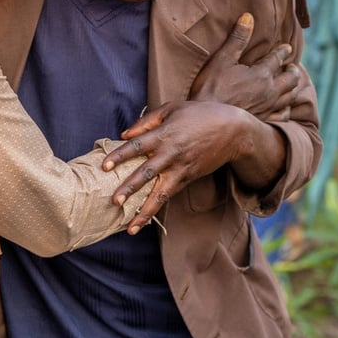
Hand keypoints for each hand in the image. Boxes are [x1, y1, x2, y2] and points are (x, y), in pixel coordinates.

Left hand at [102, 101, 256, 233]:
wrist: (233, 130)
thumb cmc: (199, 114)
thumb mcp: (172, 108)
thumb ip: (146, 121)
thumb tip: (125, 135)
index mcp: (164, 134)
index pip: (137, 146)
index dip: (119, 155)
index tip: (104, 166)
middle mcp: (171, 154)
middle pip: (146, 174)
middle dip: (130, 189)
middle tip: (115, 202)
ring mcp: (181, 169)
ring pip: (160, 194)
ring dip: (144, 212)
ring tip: (130, 228)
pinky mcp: (188, 178)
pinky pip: (169, 194)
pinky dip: (157, 207)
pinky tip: (144, 219)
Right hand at [189, 12, 299, 121]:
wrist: (207, 121)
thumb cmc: (210, 88)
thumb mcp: (222, 59)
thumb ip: (237, 39)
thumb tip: (248, 17)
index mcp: (261, 74)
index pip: (277, 58)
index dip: (283, 51)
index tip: (287, 47)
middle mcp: (270, 91)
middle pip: (291, 78)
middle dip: (293, 70)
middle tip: (292, 66)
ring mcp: (269, 108)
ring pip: (291, 96)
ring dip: (293, 87)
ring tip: (292, 82)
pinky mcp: (264, 121)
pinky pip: (284, 115)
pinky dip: (287, 108)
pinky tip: (285, 106)